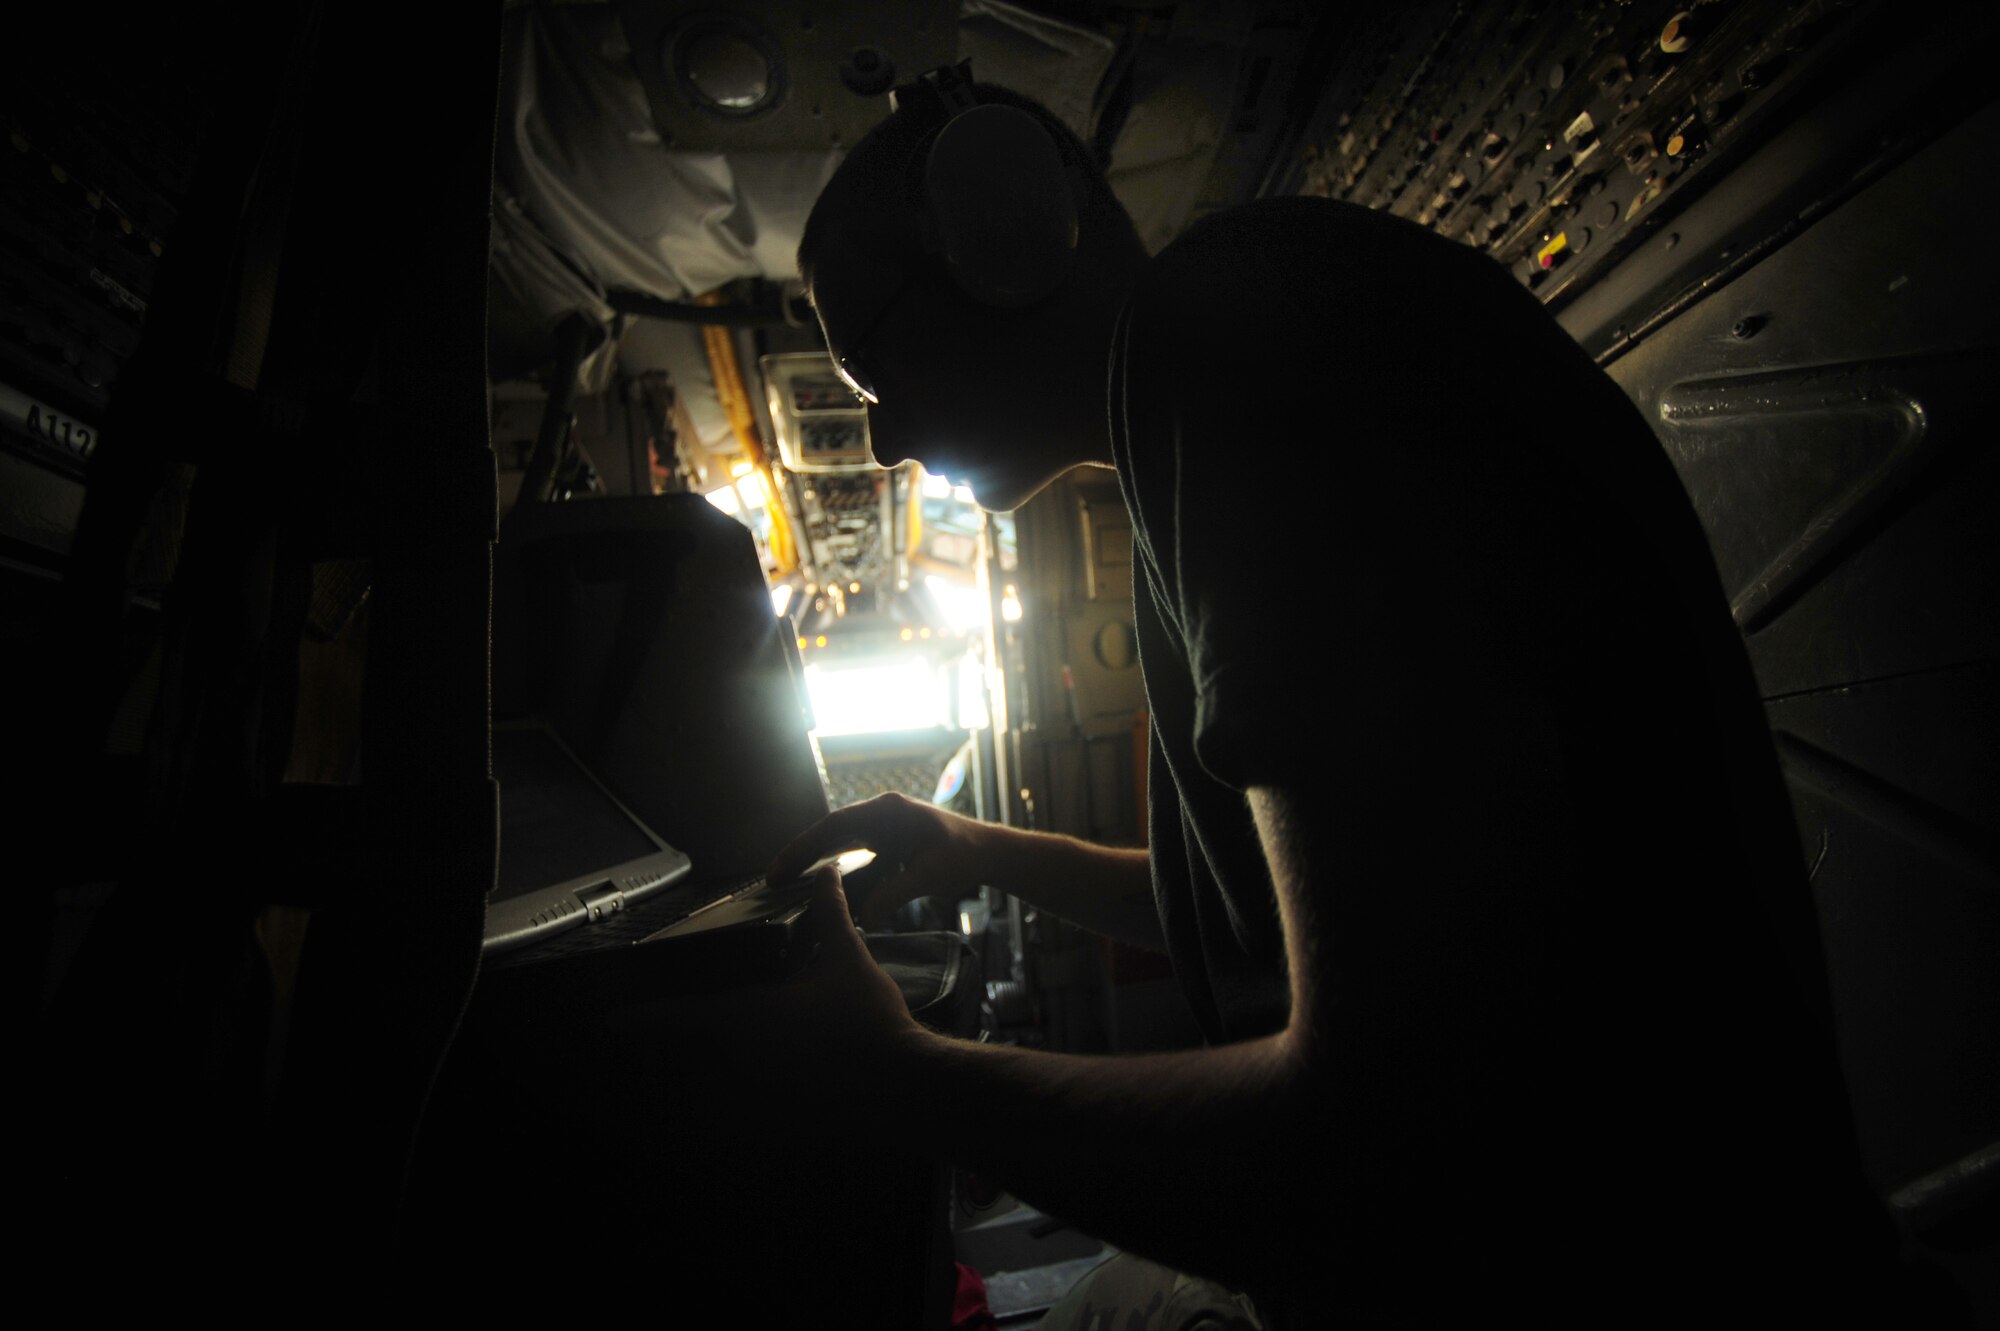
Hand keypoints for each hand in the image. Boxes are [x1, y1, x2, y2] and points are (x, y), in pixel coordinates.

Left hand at [606, 866, 928, 1103]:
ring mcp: (763, 1081)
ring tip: (704, 1030)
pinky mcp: (784, 1097)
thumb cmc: (869, 1021)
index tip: (606, 1024)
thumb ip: (830, 915)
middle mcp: (745, 1054)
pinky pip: (747, 1079)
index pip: (677, 1018)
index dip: (637, 1020)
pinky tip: (762, 1050)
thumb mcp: (848, 959)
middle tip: (651, 1021)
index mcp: (749, 1017)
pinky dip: (739, 1065)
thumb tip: (825, 871)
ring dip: (703, 1052)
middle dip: (671, 1033)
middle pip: (691, 1046)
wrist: (903, 1083)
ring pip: (717, 1065)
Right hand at [768, 792, 991, 927]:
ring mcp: (882, 826)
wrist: (988, 852)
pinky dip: (834, 867)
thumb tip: (862, 918)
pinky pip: (852, 852)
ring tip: (784, 882)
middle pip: (831, 832)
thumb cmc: (965, 856)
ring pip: (838, 842)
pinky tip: (819, 887)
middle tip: (771, 878)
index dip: (806, 844)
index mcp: (889, 810)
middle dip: (801, 853)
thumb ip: (896, 895)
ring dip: (814, 860)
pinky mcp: (886, 842)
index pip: (837, 824)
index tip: (783, 865)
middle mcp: (881, 813)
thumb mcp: (931, 875)